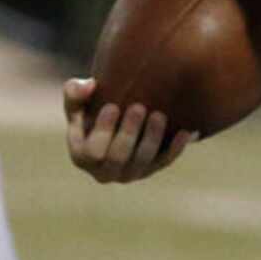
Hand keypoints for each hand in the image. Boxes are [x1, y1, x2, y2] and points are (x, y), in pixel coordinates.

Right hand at [62, 77, 196, 183]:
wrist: (116, 117)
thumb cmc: (91, 106)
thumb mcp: (77, 98)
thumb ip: (74, 90)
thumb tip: (90, 86)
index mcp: (82, 157)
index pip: (92, 152)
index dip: (103, 131)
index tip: (113, 106)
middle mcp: (104, 172)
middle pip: (118, 158)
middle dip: (129, 133)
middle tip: (138, 107)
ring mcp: (129, 174)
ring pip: (142, 162)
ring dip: (152, 139)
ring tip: (159, 114)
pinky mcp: (150, 170)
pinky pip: (163, 162)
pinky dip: (175, 148)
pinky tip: (185, 132)